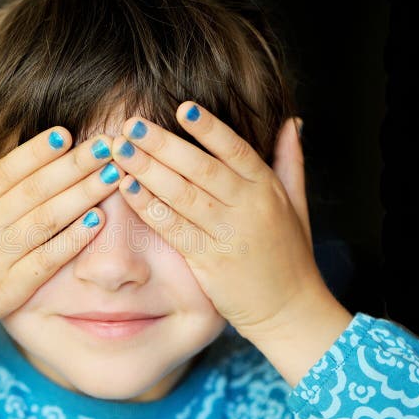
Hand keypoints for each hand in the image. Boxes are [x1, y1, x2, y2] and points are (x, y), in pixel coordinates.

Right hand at [0, 122, 124, 353]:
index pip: (6, 170)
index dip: (37, 151)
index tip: (66, 133)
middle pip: (36, 189)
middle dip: (75, 165)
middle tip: (107, 144)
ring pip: (47, 220)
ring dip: (83, 195)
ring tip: (113, 174)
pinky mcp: (7, 292)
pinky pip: (46, 261)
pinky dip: (73, 240)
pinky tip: (98, 221)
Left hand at [109, 102, 329, 337]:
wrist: (290, 310)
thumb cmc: (290, 254)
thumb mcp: (297, 204)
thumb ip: (291, 161)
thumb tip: (293, 122)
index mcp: (267, 189)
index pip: (236, 150)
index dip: (208, 128)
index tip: (182, 107)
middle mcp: (249, 208)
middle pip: (201, 169)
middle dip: (163, 145)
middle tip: (131, 125)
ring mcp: (228, 236)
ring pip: (183, 196)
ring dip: (148, 171)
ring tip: (121, 151)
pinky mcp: (208, 262)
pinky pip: (173, 229)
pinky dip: (150, 208)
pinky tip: (128, 189)